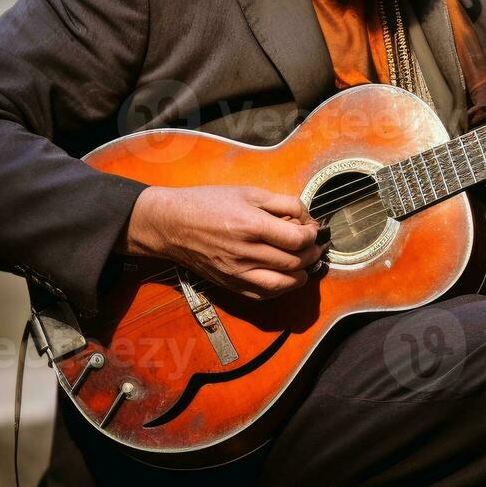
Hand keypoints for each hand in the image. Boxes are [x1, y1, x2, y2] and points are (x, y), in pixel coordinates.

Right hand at [121, 185, 326, 299]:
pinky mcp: (230, 284)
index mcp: (250, 225)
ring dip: (301, 275)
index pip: (296, 240)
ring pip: (282, 284)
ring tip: (305, 263)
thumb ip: (281, 203)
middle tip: (314, 245)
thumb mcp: (247, 192)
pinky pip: (263, 294)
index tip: (313, 229)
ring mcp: (237, 272)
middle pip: (293, 262)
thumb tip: (306, 217)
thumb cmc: (208, 203)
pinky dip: (281, 288)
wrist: (171, 224)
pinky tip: (286, 276)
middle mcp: (245, 253)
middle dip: (311, 254)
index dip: (312, 235)